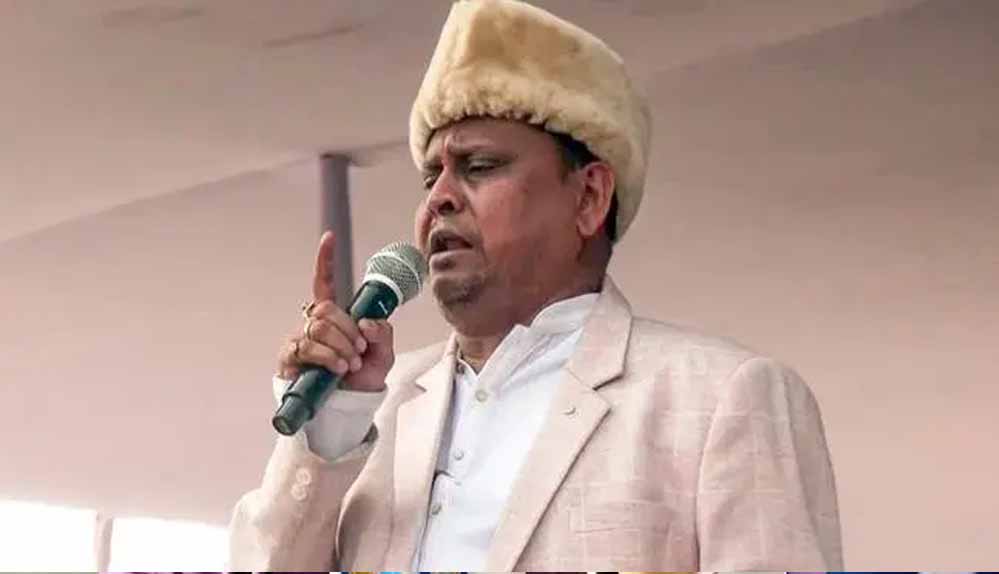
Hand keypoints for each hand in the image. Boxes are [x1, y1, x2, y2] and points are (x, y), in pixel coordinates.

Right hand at [277, 231, 393, 391]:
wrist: (346, 406)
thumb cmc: (361, 377)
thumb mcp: (383, 354)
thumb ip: (383, 334)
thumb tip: (366, 323)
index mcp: (334, 316)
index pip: (325, 283)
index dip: (326, 260)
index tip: (329, 238)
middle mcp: (313, 323)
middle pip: (326, 310)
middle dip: (348, 331)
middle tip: (359, 351)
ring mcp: (299, 339)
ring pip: (319, 327)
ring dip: (340, 346)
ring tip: (349, 364)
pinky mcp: (289, 357)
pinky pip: (308, 347)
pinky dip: (328, 358)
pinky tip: (336, 369)